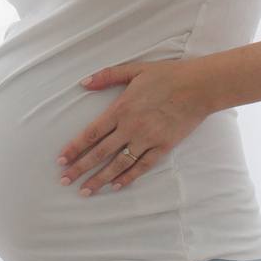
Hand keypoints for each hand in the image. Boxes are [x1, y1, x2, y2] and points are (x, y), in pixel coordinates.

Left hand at [55, 60, 210, 196]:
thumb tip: (83, 83)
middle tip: (65, 181)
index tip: (61, 160)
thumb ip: (107, 76)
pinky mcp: (163, 147)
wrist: (199, 86)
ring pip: (119, 164)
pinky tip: (116, 186)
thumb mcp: (134, 69)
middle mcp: (131, 127)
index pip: (91, 133)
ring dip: (100, 179)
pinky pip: (142, 166)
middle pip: (100, 153)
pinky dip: (128, 177)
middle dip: (80, 168)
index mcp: (121, 109)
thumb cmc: (167, 75)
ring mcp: (147, 139)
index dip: (74, 148)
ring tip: (85, 191)